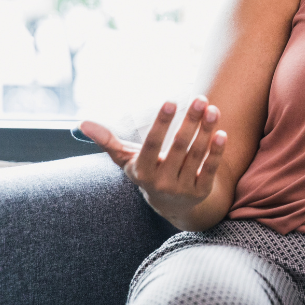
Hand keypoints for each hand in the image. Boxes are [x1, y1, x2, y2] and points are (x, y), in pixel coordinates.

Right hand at [78, 96, 226, 222]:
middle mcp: (161, 182)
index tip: (171, 101)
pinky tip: (222, 133)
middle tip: (200, 98)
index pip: (152, 145)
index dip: (161, 123)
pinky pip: (210, 169)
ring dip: (206, 131)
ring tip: (212, 109)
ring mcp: (182, 188)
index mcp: (142, 171)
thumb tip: (82, 123)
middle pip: (179, 147)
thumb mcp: (127, 160)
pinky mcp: (201, 192)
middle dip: (190, 122)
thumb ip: (108, 142)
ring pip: (196, 155)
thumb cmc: (148, 172)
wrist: (171, 206)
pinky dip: (216, 152)